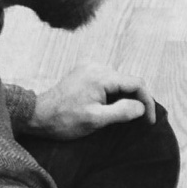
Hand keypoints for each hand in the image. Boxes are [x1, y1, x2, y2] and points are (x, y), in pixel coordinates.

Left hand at [26, 62, 156, 138]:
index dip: (147, 102)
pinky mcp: (84, 73)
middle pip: (128, 81)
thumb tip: (141, 107)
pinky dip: (115, 94)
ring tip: (126, 116)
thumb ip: (122, 112)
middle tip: (140, 121)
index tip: (149, 121)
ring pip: (119, 82)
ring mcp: (89, 68)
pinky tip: (112, 108)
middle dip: (137, 100)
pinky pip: (108, 82)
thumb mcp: (96, 120)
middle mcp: (96, 67)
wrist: (37, 115)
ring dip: (126, 98)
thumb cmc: (64, 120)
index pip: (136, 83)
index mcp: (101, 76)